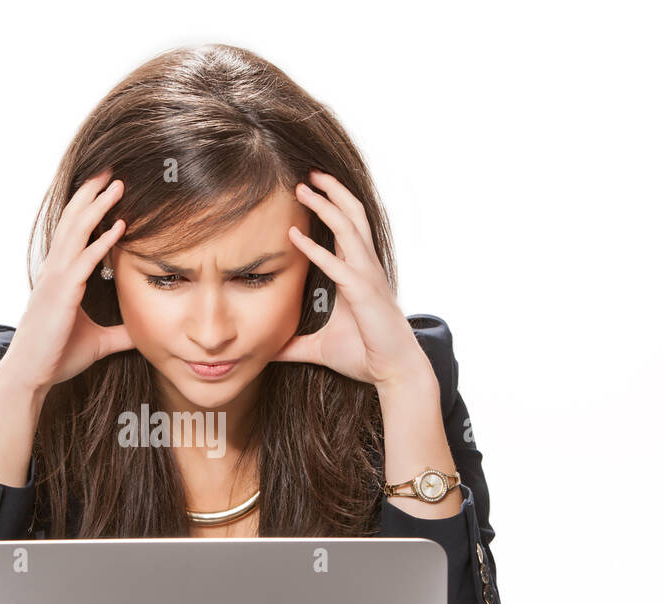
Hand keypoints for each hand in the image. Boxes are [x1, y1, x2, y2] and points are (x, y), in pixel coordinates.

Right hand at [0, 169, 133, 392]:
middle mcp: (55, 271)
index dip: (89, 207)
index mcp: (60, 276)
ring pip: (77, 233)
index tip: (106, 186)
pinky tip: (119, 227)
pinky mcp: (61, 294)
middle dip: (92, 194)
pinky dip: (101, 243)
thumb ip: (121, 333)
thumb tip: (144, 332)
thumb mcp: (98, 342)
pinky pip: (84, 262)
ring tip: (117, 185)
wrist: (29, 375)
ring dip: (98, 207)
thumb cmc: (56, 357)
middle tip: (112, 170)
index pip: (74, 232)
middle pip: (74, 221)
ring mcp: (56, 280)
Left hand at [273, 169, 433, 391]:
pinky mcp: (364, 293)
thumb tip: (268, 351)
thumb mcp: (319, 349)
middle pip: (352, 216)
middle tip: (307, 173)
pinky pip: (337, 265)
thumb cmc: (364, 355)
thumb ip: (293, 345)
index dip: (332, 205)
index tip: (308, 189)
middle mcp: (365, 268)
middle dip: (331, 191)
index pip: (346, 229)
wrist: (394, 372)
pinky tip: (293, 236)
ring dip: (325, 205)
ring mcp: (367, 277)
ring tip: (302, 187)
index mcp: (357, 273)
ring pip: (348, 229)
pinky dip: (315, 249)